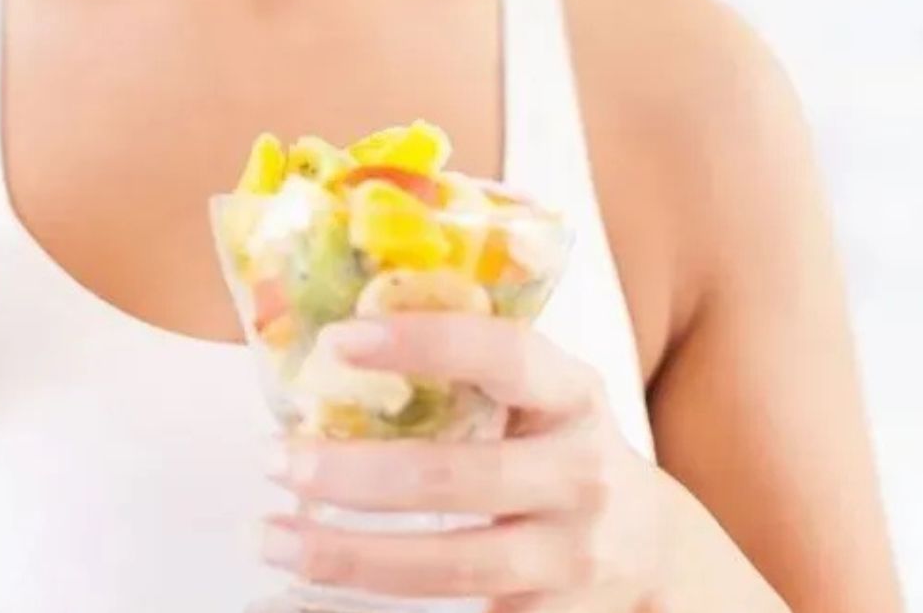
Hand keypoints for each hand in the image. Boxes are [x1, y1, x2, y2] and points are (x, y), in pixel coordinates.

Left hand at [263, 313, 674, 612]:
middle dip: (355, 473)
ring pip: (450, 565)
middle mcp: (579, 475)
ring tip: (271, 535)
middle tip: (274, 458)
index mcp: (572, 396)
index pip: (505, 356)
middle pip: (458, 477)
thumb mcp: (541, 394)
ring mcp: (567, 556)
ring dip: (348, 553)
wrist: (650, 551)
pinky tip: (314, 585)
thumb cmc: (556, 448)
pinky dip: (375, 603)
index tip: (338, 339)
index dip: (423, 343)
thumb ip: (467, 366)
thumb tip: (329, 335)